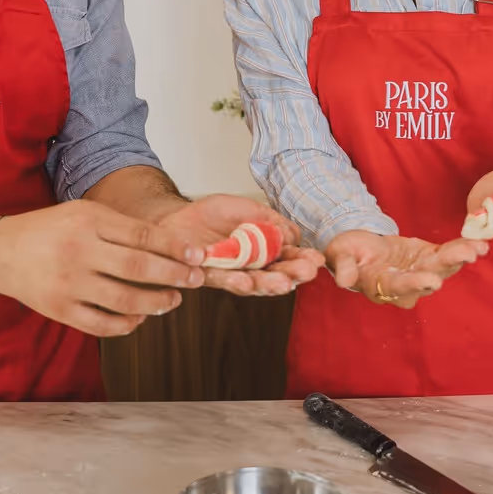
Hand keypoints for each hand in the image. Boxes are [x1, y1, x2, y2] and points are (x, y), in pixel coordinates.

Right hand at [0, 200, 204, 336]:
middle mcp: (79, 252)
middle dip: (174, 275)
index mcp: (88, 222)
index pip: (141, 235)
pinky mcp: (60, 310)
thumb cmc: (51, 230)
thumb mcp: (84, 213)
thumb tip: (169, 244)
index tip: (198, 255)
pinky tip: (140, 318)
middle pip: (137, 268)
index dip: (174, 247)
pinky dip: (126, 325)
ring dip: (156, 303)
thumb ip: (122, 227)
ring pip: (123, 300)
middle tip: (195, 279)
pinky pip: (101, 324)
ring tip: (173, 300)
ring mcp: (69, 284)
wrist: (2, 252)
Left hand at [157, 194, 323, 295]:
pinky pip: (222, 280)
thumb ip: (270, 220)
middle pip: (275, 276)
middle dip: (291, 276)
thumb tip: (293, 235)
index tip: (317, 260)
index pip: (288, 259)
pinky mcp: (208, 276)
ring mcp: (231, 274)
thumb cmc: (213, 214)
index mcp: (264, 251)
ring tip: (282, 283)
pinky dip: (234, 280)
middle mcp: (251, 268)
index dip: (303, 261)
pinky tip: (245, 279)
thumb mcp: (247, 209)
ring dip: (267, 285)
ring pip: (252, 284)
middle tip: (305, 274)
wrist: (176, 217)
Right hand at [323, 230, 489, 309]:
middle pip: (429, 277)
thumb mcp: (340, 256)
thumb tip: (344, 281)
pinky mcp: (429, 257)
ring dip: (461, 256)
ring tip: (478, 248)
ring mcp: (421, 271)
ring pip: (444, 267)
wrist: (359, 247)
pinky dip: (463, 249)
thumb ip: (345, 267)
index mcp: (382, 286)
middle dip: (448, 267)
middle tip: (466, 257)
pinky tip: (481, 245)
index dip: (416, 283)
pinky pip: (448, 254)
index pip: (400, 286)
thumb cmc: (346, 253)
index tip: (432, 280)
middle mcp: (406, 285)